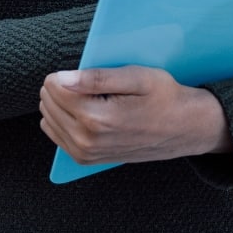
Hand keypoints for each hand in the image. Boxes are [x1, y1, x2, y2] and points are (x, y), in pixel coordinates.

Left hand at [39, 67, 230, 164]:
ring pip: (48, 118)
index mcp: (97, 118)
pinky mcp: (85, 159)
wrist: (184, 129)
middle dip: (61, 87)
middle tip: (89, 84)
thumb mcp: (138, 78)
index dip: (65, 73)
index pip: (55, 87)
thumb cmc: (165, 99)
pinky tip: (85, 111)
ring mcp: (85, 153)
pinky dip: (63, 119)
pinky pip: (55, 134)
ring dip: (61, 103)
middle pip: (48, 102)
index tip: (85, 72)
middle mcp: (86, 140)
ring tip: (90, 97)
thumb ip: (97, 78)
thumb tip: (62, 79)